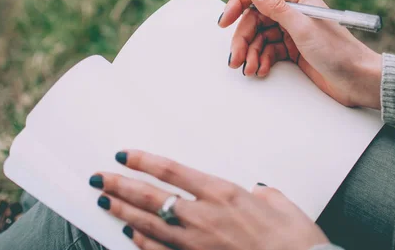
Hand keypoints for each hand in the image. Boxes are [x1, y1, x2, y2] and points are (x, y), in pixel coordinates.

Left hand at [90, 150, 328, 249]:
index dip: (144, 161)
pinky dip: (142, 242)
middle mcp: (203, 215)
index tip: (124, 154)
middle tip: (99, 177)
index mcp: (223, 192)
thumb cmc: (295, 239)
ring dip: (123, 211)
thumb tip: (256, 192)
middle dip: (121, 185)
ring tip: (104, 201)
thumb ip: (261, 194)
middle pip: (151, 196)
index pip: (172, 171)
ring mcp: (197, 243)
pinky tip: (130, 233)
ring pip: (149, 223)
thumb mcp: (279, 203)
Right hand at [218, 0, 381, 108]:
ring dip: (250, 53)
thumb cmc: (338, 51)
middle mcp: (292, 9)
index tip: (225, 22)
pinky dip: (260, 60)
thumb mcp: (303, 28)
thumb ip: (276, 8)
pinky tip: (261, 70)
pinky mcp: (291, 48)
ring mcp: (290, 29)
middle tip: (235, 59)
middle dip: (243, 39)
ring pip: (258, 37)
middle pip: (253, 19)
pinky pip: (266, 50)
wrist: (357, 80)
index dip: (237, 4)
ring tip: (250, 69)